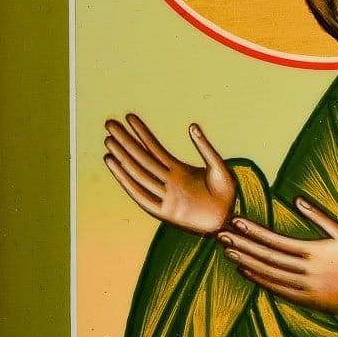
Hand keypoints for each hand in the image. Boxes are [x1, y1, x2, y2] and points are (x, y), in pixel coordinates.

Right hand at [104, 114, 235, 234]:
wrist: (229, 220)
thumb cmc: (226, 194)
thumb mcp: (218, 166)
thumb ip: (205, 147)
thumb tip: (191, 125)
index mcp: (179, 170)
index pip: (155, 148)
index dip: (142, 133)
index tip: (129, 117)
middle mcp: (168, 182)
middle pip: (141, 157)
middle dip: (125, 140)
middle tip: (109, 123)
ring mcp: (164, 196)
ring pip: (138, 173)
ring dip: (122, 157)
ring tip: (108, 140)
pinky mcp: (164, 212)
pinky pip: (140, 194)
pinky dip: (126, 180)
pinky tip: (114, 165)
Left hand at [219, 197, 337, 336]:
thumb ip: (319, 217)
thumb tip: (296, 199)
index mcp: (315, 252)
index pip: (276, 240)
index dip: (254, 231)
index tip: (236, 221)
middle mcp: (307, 271)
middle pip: (266, 257)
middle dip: (242, 246)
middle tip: (221, 236)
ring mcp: (306, 289)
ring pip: (268, 275)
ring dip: (246, 263)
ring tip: (228, 252)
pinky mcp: (307, 302)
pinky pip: (277, 290)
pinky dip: (259, 281)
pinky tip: (246, 271)